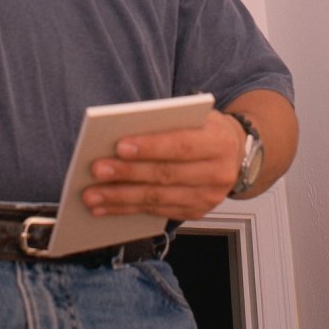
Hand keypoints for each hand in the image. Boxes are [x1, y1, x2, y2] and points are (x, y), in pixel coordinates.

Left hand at [81, 109, 243, 221]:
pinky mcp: (197, 212)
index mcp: (219, 141)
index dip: (150, 147)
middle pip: (165, 175)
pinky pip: (157, 213)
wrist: (236, 151)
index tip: (119, 147)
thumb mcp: (195, 116)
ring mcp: (209, 198)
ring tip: (92, 195)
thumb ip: (167, 123)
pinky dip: (129, 210)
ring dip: (121, 198)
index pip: (181, 145)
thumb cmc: (206, 129)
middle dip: (127, 174)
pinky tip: (107, 208)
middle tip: (97, 171)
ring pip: (158, 199)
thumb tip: (122, 138)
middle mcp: (217, 173)